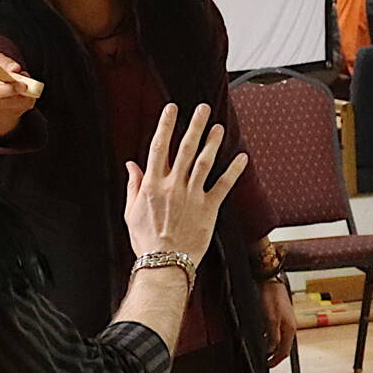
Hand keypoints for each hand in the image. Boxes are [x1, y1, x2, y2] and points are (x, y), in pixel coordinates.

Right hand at [123, 103, 247, 263]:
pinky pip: (223, 186)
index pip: (158, 147)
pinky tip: (241, 158)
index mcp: (152, 185)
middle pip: (185, 149)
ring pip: (204, 162)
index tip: (172, 109)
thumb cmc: (146, 241)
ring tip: (218, 127)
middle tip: (203, 109)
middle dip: (195, 126)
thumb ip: (133, 185)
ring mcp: (192, 196)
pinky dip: (233, 171)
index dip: (166, 125)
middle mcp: (173, 186)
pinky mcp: (208, 209)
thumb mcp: (131, 212)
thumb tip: (131, 165)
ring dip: (212, 142)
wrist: (164, 263)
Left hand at [261, 277, 296, 367]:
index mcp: (290, 329)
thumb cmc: (270, 298)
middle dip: (274, 356)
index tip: (266, 366)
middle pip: (284, 347)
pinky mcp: (281, 316)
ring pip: (280, 340)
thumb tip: (271, 351)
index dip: (275, 361)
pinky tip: (262, 338)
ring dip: (271, 348)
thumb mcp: (270, 319)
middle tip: (264, 361)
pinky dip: (270, 338)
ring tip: (261, 352)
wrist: (270, 281)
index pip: (285, 352)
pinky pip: (277, 332)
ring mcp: (286, 321)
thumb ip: (272, 336)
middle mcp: (290, 327)